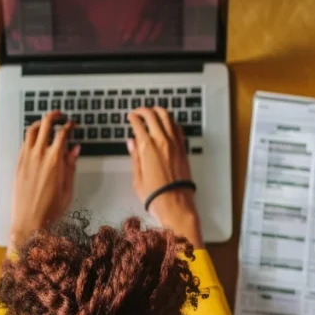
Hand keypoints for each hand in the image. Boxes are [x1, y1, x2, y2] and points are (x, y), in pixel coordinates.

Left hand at [9, 111, 80, 251]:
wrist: (29, 220)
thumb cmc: (50, 209)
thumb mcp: (68, 187)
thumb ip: (71, 165)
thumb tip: (75, 150)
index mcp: (55, 160)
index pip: (63, 133)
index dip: (69, 126)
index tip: (72, 125)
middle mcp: (39, 154)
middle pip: (46, 124)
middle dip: (54, 116)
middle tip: (60, 115)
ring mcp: (26, 157)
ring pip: (32, 130)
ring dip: (40, 122)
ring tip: (46, 122)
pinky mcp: (19, 163)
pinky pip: (25, 142)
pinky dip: (31, 135)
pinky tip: (36, 138)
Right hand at [126, 107, 201, 246]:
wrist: (175, 203)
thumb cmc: (156, 195)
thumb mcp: (137, 177)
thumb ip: (135, 156)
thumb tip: (132, 143)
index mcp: (147, 147)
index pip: (138, 124)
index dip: (133, 117)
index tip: (130, 116)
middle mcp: (162, 141)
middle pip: (152, 115)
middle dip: (144, 110)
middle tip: (139, 111)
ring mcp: (174, 144)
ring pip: (167, 117)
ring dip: (158, 111)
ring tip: (153, 111)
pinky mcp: (183, 149)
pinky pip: (177, 128)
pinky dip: (171, 121)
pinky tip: (168, 122)